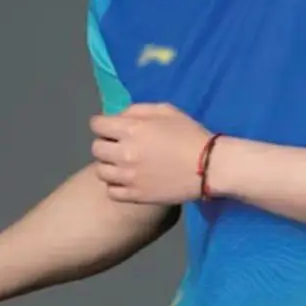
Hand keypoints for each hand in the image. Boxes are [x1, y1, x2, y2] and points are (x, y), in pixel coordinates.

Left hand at [90, 103, 209, 204]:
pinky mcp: (136, 195)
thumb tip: (119, 117)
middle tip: (119, 146)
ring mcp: (129, 177)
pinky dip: (116, 185)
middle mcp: (125, 153)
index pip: (96, 125)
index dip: (103, 124)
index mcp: (132, 129)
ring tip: (123, 164)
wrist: (209, 166)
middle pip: (96, 148)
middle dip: (106, 144)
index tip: (111, 128)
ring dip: (109, 165)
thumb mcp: (166, 110)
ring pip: (101, 171)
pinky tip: (128, 180)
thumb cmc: (190, 134)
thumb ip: (138, 110)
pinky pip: (111, 191)